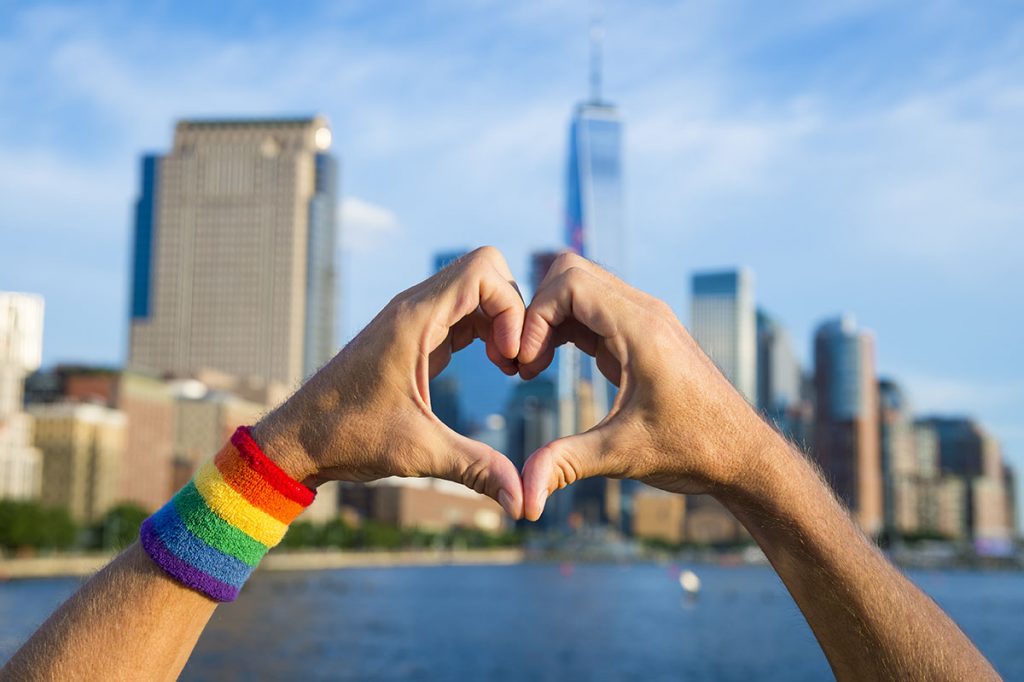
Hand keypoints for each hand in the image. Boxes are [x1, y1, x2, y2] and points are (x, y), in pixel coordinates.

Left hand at [252, 246, 525, 518]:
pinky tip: (493, 365)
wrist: (298, 438)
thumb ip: (477, 469)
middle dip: (513, 310)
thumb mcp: (418, 453)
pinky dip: (487, 329)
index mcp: (413, 320)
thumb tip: (525, 501)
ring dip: (502, 320)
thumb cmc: (346, 437)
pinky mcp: (415, 335)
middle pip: (487, 271)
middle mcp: (414, 308)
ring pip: (477, 289)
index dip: (510, 307)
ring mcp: (414, 319)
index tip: (508, 357)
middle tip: (513, 360)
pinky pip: (463, 311)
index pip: (483, 270)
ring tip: (507, 366)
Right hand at [516, 253, 775, 520]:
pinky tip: (550, 365)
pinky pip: (592, 310)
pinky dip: (563, 327)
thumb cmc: (694, 451)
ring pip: (580, 288)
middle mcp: (644, 313)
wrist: (744, 456)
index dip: (535, 317)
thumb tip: (524, 499)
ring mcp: (645, 321)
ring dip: (548, 319)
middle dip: (536, 312)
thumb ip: (567, 464)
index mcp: (641, 328)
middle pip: (570, 273)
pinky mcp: (642, 336)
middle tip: (523, 362)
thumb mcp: (623, 455)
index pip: (570, 283)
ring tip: (532, 367)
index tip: (524, 363)